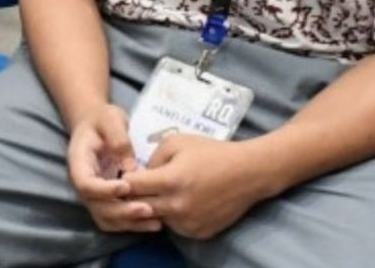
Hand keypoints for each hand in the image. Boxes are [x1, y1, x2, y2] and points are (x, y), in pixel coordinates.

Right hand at [66, 103, 160, 232]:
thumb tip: (130, 168)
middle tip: (148, 208)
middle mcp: (83, 182)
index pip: (85, 184)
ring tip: (155, 220)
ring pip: (105, 218)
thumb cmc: (102, 119)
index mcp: (78, 162)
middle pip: (95, 206)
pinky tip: (153, 221)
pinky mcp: (105, 200)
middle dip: (122, 211)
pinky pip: (115, 220)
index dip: (104, 190)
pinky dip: (132, 225)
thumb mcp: (110, 119)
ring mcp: (93, 194)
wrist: (97, 124)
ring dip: (129, 222)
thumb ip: (118, 139)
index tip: (127, 185)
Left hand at [125, 135, 276, 239]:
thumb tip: (137, 173)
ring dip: (153, 207)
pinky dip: (172, 215)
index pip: (130, 186)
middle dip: (134, 196)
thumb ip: (151, 158)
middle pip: (138, 207)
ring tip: (162, 192)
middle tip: (139, 185)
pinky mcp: (199, 232)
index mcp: (170, 181)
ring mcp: (189, 222)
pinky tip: (180, 201)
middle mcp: (178, 206)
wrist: (249, 173)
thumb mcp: (176, 142)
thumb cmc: (212, 152)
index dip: (125, 179)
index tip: (126, 174)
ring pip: (156, 218)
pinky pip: (174, 226)